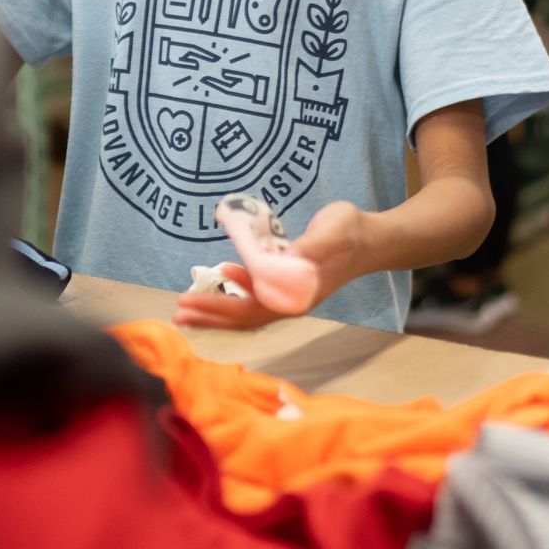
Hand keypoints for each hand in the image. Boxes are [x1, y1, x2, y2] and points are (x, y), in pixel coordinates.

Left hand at [173, 200, 367, 330]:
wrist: (371, 238)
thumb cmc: (351, 233)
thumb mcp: (333, 232)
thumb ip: (311, 247)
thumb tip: (285, 261)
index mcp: (299, 295)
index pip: (251, 309)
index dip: (219, 307)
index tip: (191, 301)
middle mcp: (291, 301)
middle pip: (244, 317)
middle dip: (210, 314)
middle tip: (178, 310)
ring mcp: (289, 294)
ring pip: (247, 308)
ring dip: (217, 307)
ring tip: (189, 304)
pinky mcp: (289, 282)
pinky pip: (256, 293)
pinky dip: (236, 288)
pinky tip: (224, 272)